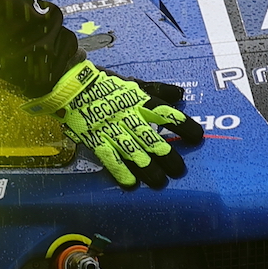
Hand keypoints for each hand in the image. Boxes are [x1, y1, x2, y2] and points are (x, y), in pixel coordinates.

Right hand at [35, 60, 197, 187]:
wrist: (70, 86)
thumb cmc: (104, 85)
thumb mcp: (133, 84)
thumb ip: (157, 90)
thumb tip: (180, 94)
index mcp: (138, 101)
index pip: (165, 113)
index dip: (183, 125)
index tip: (197, 137)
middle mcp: (128, 116)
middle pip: (151, 138)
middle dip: (167, 155)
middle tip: (179, 170)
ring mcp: (111, 129)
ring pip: (133, 151)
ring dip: (147, 169)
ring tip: (159, 182)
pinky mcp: (95, 139)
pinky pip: (110, 158)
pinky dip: (120, 171)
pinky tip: (131, 184)